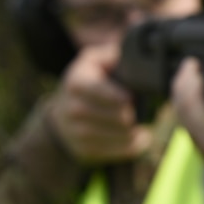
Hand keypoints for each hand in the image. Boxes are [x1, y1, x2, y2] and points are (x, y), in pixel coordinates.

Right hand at [47, 42, 154, 163]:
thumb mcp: (91, 61)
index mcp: (77, 82)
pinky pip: (114, 152)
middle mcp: (73, 108)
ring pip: (116, 136)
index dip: (120, 96)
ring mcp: (77, 132)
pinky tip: (140, 139)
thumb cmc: (84, 83)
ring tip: (144, 128)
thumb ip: (111, 55)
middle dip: (132, 115)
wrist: (60, 117)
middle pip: (114, 116)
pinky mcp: (84, 150)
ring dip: (134, 133)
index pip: (101, 91)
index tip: (132, 97)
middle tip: (140, 111)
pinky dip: (131, 147)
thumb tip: (134, 52)